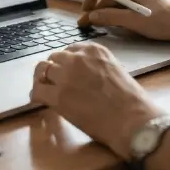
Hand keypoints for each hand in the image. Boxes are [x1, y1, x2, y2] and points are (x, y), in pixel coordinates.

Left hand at [30, 42, 163, 159]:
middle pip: (54, 58)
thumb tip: (85, 76)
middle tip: (55, 83)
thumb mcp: (116, 70)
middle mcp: (77, 58)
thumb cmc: (132, 101)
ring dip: (43, 80)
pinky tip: (39, 101)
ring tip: (45, 90)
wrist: (133, 119)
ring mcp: (65, 76)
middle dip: (54, 70)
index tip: (66, 72)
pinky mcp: (58, 96)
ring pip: (42, 71)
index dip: (66, 63)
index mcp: (93, 50)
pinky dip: (36, 95)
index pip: (70, 50)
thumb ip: (97, 67)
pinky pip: (37, 91)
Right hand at [79, 0, 169, 43]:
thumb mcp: (133, 21)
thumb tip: (90, 17)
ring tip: (98, 25)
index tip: (85, 10)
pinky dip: (116, 13)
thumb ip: (109, 17)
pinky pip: (125, 5)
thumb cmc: (162, 22)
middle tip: (87, 23)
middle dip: (96, 7)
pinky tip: (114, 24)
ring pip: (116, 1)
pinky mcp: (145, 2)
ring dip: (106, 12)